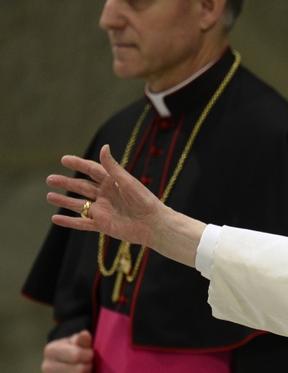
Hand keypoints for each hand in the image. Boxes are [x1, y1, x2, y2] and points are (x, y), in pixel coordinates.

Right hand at [42, 330, 92, 372]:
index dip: (88, 355)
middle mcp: (46, 367)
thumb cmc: (72, 351)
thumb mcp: (76, 342)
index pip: (77, 355)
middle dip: (89, 367)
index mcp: (51, 350)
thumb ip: (82, 340)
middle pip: (79, 371)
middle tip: (88, 365)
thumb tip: (85, 334)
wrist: (61, 366)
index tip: (89, 354)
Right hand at [46, 145, 204, 266]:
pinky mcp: (102, 225)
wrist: (153, 224)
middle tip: (49, 178)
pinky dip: (69, 222)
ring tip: (49, 196)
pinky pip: (82, 223)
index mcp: (113, 182)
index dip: (78, 164)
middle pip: (82, 187)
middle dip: (66, 182)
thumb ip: (113, 167)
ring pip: (79, 204)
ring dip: (64, 201)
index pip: (92, 170)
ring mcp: (103, 210)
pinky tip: (55, 218)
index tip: (64, 159)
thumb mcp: (127, 181)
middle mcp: (106, 195)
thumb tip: (103, 147)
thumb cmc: (144, 201)